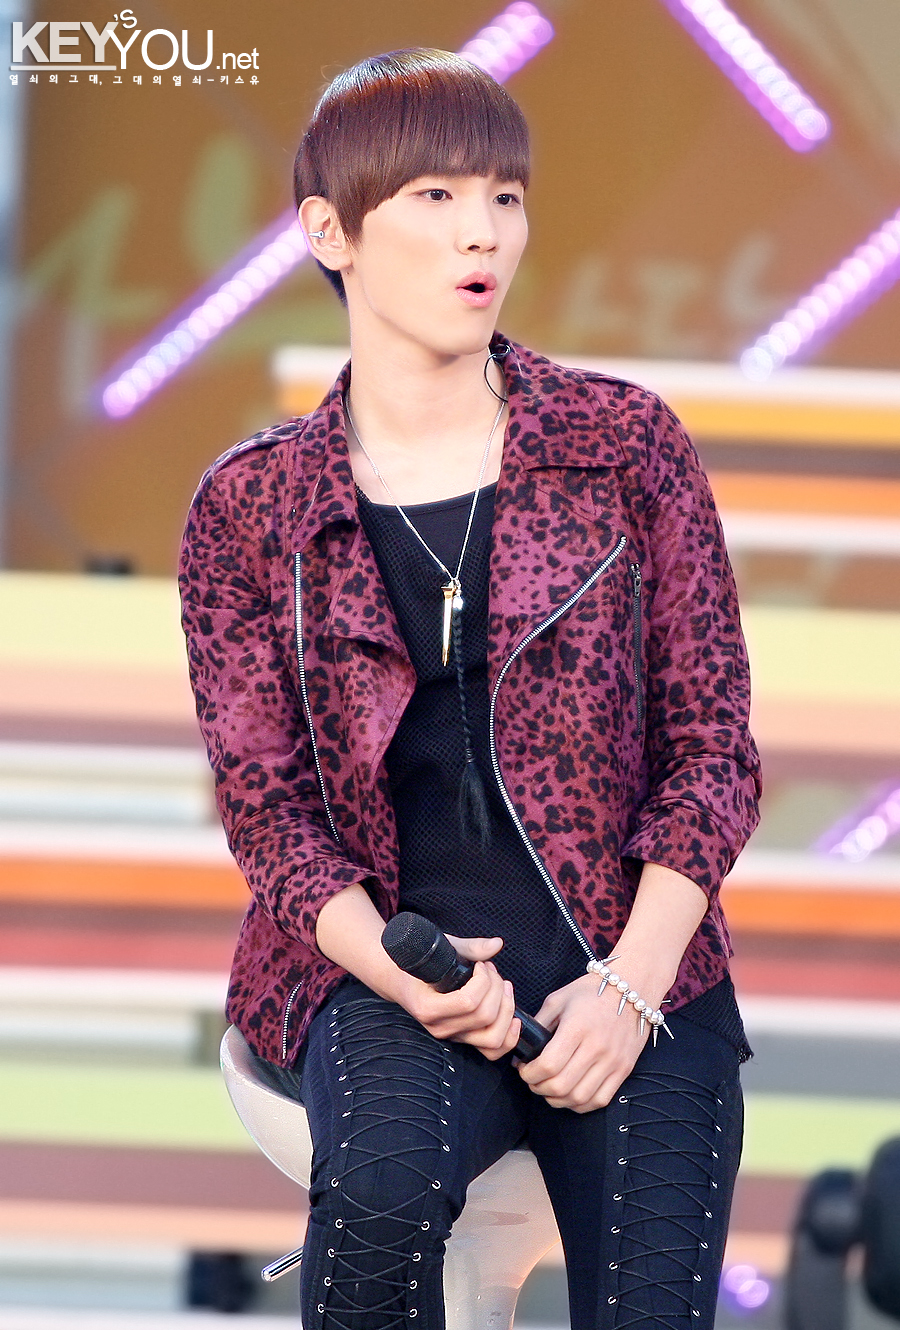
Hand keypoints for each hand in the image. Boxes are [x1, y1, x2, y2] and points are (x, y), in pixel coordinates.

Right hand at [397, 935, 520, 1060]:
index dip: (484, 981)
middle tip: (490, 970)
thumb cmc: (422, 963)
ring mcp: (453, 1036)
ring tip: (502, 987)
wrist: (401, 980)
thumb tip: (497, 944)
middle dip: (497, 988)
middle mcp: (440, 1027)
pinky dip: (509, 1037)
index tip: (480, 965)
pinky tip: (513, 1017)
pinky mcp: (464, 1039)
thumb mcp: (442, 949)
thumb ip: (470, 948)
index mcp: (428, 1007)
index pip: (468, 1002)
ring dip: (506, 1009)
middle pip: (485, 1017)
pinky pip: (492, 1051)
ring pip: (493, 1038)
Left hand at [516, 972, 654, 1111]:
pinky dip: (581, 1104)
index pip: (548, 1065)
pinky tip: (570, 1095)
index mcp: (577, 1027)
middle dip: (539, 1088)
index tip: (524, 1069)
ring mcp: (613, 1061)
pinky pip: (600, 1099)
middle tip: (533, 1080)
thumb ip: (539, 1023)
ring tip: (549, 1089)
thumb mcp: (559, 999)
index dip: (530, 1074)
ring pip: (579, 1097)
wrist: (632, 987)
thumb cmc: (591, 992)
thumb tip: (523, 1048)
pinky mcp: (624, 1069)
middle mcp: (597, 1047)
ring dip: (558, 1100)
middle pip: (561, 1086)